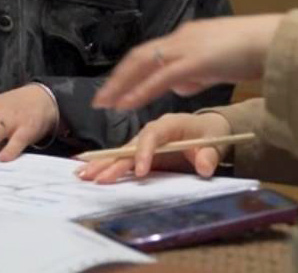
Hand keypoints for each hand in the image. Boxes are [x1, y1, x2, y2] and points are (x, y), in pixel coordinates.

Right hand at [75, 112, 232, 183]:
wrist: (208, 129)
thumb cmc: (210, 134)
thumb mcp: (215, 142)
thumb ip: (210, 155)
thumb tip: (204, 167)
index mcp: (170, 123)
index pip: (153, 135)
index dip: (145, 152)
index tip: (141, 172)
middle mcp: (153, 131)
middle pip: (130, 144)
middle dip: (112, 160)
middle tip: (94, 174)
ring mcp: (145, 142)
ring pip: (122, 152)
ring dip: (102, 163)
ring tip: (82, 175)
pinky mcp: (142, 153)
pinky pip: (124, 159)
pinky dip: (107, 165)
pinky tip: (90, 172)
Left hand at [91, 14, 283, 110]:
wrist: (274, 41)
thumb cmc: (255, 51)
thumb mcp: (220, 64)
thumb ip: (199, 73)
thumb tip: (181, 85)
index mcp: (189, 36)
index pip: (151, 51)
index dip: (131, 70)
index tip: (117, 85)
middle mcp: (183, 38)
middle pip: (139, 56)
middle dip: (118, 78)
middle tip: (101, 99)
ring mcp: (187, 48)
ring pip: (144, 64)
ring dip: (121, 85)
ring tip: (105, 103)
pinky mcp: (195, 61)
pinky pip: (160, 79)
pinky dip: (140, 91)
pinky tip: (126, 104)